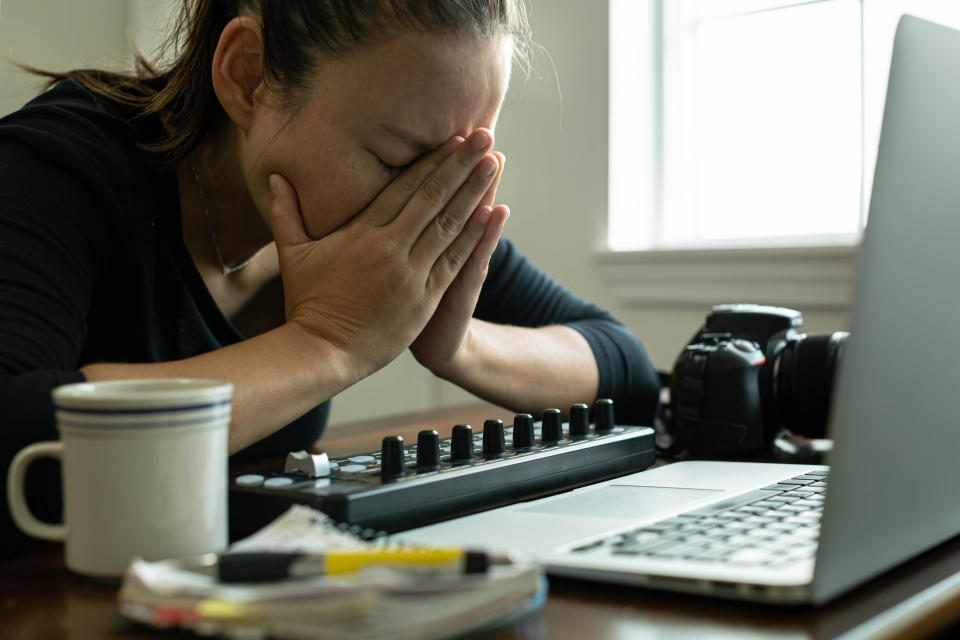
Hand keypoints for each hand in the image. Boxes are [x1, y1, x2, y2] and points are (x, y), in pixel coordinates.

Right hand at [266, 130, 501, 382]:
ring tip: (495, 162)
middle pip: (432, 197)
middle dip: (460, 164)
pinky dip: (474, 236)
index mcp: (363, 232)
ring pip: (449, 224)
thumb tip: (274, 177)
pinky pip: (455, 260)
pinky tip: (493, 212)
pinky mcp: (425, 298)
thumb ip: (286, 213)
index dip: (429, 160)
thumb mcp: (292, 254)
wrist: (324, 351)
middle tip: (484, 136)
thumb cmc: (307, 302)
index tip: (449, 138)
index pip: (403, 186)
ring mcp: (411, 273)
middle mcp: (391, 247)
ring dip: (475, 191)